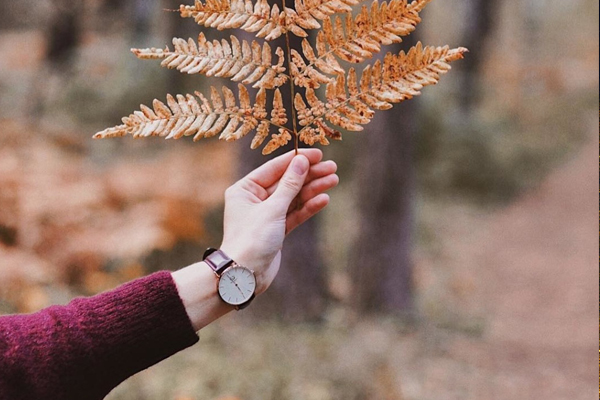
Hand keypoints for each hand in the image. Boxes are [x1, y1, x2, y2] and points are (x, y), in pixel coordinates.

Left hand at [220, 149, 337, 294]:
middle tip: (332, 167)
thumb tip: (302, 161)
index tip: (317, 154)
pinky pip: (294, 213)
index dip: (296, 160)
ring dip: (313, 189)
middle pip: (286, 182)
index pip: (274, 169)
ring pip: (293, 198)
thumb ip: (290, 185)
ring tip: (333, 180)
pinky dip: (308, 207)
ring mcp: (266, 215)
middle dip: (309, 175)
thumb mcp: (273, 208)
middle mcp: (254, 200)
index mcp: (244, 189)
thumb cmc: (252, 239)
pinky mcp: (276, 230)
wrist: (245, 275)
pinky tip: (323, 199)